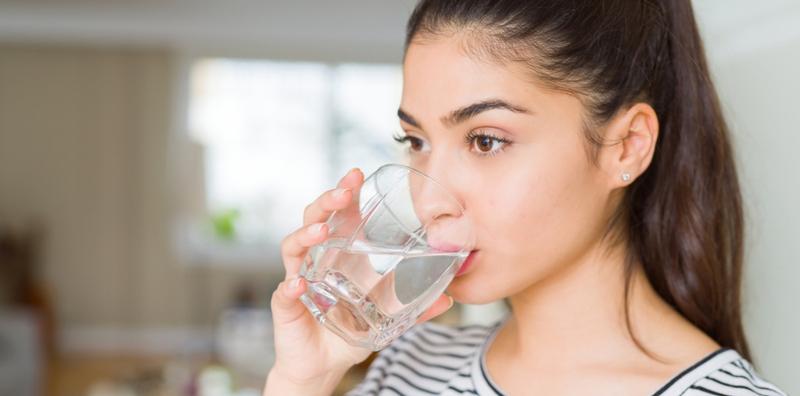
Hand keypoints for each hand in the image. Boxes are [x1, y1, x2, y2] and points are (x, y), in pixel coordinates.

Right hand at [265, 168, 454, 393]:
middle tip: (344, 192)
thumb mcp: (387, 318)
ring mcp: (298, 279)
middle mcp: (315, 260)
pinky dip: (290, 287)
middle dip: (327, 202)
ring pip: (293, 247)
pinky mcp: (286, 306)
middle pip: (314, 219)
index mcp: (338, 254)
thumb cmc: (349, 332)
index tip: (357, 174)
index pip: (339, 215)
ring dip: (307, 235)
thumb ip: (415, 307)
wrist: (323, 366)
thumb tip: (449, 298)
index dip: (345, 192)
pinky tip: (299, 284)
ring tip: (322, 232)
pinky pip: (284, 292)